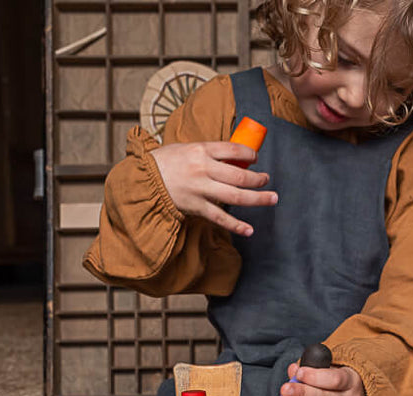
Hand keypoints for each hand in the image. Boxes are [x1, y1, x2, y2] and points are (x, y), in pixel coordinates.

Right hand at [150, 142, 277, 236]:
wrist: (140, 180)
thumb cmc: (164, 162)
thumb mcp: (185, 148)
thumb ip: (209, 153)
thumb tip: (235, 157)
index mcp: (200, 150)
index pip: (233, 150)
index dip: (249, 154)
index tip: (256, 159)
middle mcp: (202, 169)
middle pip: (239, 176)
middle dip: (258, 179)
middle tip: (267, 180)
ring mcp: (200, 189)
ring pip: (235, 196)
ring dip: (257, 198)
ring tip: (272, 198)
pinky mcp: (195, 206)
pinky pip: (220, 218)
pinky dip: (236, 225)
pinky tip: (249, 230)